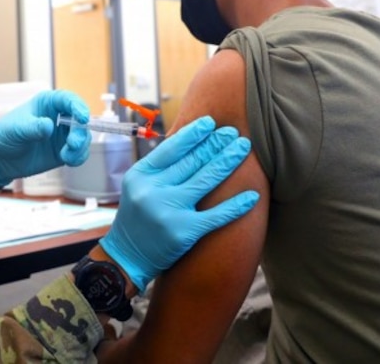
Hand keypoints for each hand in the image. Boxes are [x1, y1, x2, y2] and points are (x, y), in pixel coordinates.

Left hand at [0, 90, 91, 186]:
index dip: (78, 106)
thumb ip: (32, 127)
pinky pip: (79, 153)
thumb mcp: (15, 129)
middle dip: (80, 132)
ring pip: (82, 137)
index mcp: (47, 103)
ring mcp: (62, 135)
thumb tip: (49, 126)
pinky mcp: (63, 151)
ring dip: (81, 147)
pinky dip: (78, 157)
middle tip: (73, 144)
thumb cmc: (3, 135)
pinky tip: (69, 161)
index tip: (82, 118)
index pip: (68, 99)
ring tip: (67, 157)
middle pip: (80, 120)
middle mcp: (58, 117)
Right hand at [100, 116, 257, 292]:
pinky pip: (216, 215)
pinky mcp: (183, 232)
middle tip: (234, 133)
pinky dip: (236, 205)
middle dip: (216, 144)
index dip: (193, 133)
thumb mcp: (139, 186)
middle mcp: (152, 190)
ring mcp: (168, 211)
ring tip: (243, 148)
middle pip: (192, 161)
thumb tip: (190, 142)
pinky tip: (253, 195)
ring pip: (206, 180)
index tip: (210, 122)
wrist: (126, 257)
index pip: (171, 148)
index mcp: (140, 175)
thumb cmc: (137, 217)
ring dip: (228, 161)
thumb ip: (160, 168)